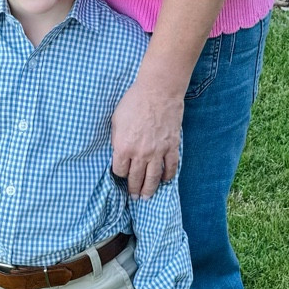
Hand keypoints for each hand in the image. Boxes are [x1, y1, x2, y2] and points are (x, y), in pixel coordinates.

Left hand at [111, 73, 182, 197]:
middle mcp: (140, 154)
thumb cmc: (134, 102)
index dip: (119, 174)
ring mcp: (158, 152)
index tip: (122, 174)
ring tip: (147, 197)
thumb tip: (119, 152)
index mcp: (123, 147)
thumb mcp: (116, 120)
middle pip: (136, 179)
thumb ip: (116, 139)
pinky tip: (166, 181)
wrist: (158, 92)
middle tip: (134, 196)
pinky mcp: (172, 147)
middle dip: (134, 189)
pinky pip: (171, 168)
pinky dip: (168, 177)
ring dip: (149, 190)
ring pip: (154, 178)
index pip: (119, 171)